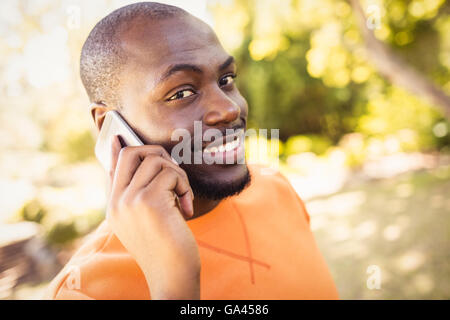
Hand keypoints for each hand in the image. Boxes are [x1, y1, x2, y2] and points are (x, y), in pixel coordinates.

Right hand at [106, 135, 199, 298]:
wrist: (171, 276)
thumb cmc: (165, 248)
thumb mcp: (146, 220)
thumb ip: (141, 193)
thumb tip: (147, 167)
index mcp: (114, 206)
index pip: (113, 167)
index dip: (119, 149)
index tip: (120, 135)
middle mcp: (117, 202)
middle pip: (132, 153)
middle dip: (158, 154)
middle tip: (173, 172)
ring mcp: (130, 201)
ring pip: (157, 161)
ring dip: (178, 174)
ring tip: (183, 197)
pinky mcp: (149, 201)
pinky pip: (171, 174)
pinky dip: (185, 186)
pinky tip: (186, 208)